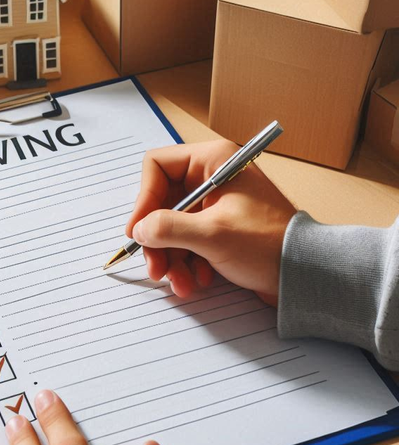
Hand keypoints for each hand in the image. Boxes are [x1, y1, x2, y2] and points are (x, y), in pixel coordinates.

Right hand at [125, 140, 295, 303]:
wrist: (307, 274)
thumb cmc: (269, 244)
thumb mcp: (213, 235)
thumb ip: (168, 228)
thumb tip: (139, 230)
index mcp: (213, 161)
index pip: (157, 167)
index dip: (143, 199)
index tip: (138, 230)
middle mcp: (212, 176)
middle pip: (161, 202)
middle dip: (157, 239)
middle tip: (156, 268)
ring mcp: (215, 202)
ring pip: (172, 225)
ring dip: (171, 257)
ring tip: (179, 283)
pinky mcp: (219, 226)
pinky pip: (188, 240)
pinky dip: (187, 262)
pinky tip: (197, 280)